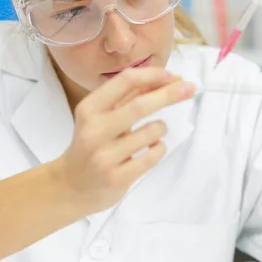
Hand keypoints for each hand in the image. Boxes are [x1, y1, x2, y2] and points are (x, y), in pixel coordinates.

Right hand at [57, 68, 194, 214]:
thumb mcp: (101, 117)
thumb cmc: (92, 145)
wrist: (72, 186)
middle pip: (141, 105)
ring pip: (152, 132)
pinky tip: (150, 150)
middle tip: (189, 89)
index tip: (171, 76)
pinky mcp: (117, 177)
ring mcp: (104, 156)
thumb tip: (166, 80)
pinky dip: (159, 149)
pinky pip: (153, 155)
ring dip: (161, 128)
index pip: (125, 81)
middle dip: (170, 94)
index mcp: (89, 109)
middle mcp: (94, 131)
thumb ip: (128, 97)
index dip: (153, 75)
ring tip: (153, 134)